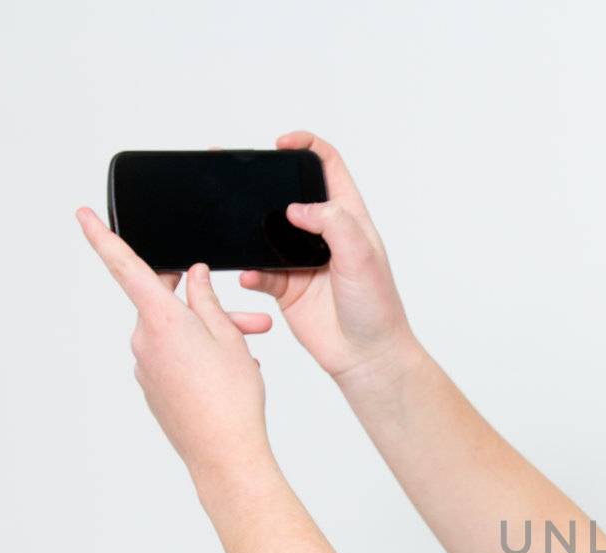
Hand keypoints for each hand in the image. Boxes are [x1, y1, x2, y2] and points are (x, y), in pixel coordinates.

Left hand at [75, 205, 274, 485]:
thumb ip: (207, 300)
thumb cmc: (231, 398)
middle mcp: (143, 340)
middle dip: (208, 306)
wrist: (224, 454)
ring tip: (252, 350)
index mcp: (160, 319)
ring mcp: (145, 366)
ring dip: (213, 334)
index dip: (102, 237)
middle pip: (171, 305)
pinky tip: (232, 373)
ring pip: (178, 333)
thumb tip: (193, 276)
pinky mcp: (154, 387)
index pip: (124, 266)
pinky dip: (201, 356)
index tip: (83, 215)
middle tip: (252, 319)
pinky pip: (176, 357)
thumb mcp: (228, 337)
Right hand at [222, 131, 418, 389]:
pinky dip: (250, 271)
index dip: (306, 146)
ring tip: (228, 225)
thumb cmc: (377, 306)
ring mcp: (301, 260)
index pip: (327, 167)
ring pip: (265, 232)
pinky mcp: (285, 287)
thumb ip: (334, 223)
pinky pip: (258, 271)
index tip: (282, 143)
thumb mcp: (363, 256)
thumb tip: (297, 207)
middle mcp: (322, 234)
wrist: (366, 356)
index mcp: (347, 217)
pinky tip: (250, 276)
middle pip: (287, 194)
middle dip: (261, 182)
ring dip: (248, 230)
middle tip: (233, 173)